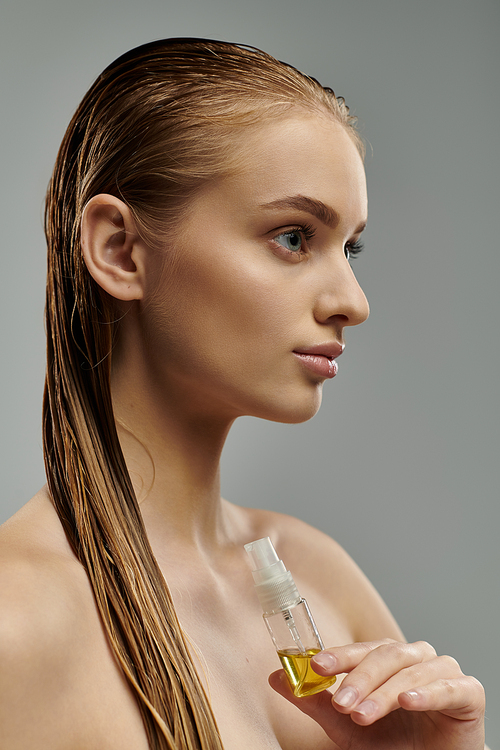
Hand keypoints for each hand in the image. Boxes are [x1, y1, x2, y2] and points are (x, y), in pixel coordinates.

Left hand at [269, 639, 484, 749]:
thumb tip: (276, 677)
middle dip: (359, 678)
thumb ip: (316, 701)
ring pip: (411, 671)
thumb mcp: (346, 726)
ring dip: (383, 692)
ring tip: (363, 713)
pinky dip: (428, 692)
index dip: (339, 655)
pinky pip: (448, 687)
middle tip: (341, 702)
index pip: (362, 648)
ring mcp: (443, 670)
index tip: (316, 666)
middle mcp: (415, 656)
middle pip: (385, 655)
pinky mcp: (468, 692)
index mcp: (388, 657)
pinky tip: (408, 701)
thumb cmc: (392, 743)